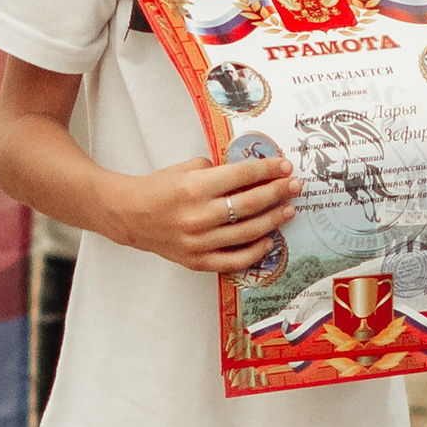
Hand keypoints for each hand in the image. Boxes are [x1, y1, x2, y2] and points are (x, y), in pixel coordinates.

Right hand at [109, 152, 300, 272]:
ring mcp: (198, 242)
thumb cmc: (161, 187)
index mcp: (195, 188)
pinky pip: (233, 260)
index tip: (285, 166)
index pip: (242, 176)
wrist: (130, 215)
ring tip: (288, 210)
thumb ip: (220, 172)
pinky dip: (255, 252)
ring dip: (273, 220)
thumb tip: (254, 175)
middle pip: (250, 204)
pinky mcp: (197, 261)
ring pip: (247, 233)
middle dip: (278, 193)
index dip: (268, 170)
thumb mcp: (187, 169)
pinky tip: (269, 240)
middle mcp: (198, 216)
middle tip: (295, 186)